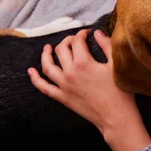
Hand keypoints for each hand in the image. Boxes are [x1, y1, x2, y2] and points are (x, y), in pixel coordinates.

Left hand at [28, 29, 150, 150]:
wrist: (116, 117)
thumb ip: (106, 45)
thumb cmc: (120, 92)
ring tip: (47, 48)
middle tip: (74, 40)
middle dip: (67, 41)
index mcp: (83, 63)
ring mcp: (63, 86)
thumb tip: (97, 33)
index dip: (82, 34)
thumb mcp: (117, 65)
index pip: (77, 41)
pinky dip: (35, 78)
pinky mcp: (62, 97)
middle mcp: (70, 73)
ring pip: (47, 66)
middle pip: (61, 50)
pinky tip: (31, 71)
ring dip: (46, 55)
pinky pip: (43, 87)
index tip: (88, 33)